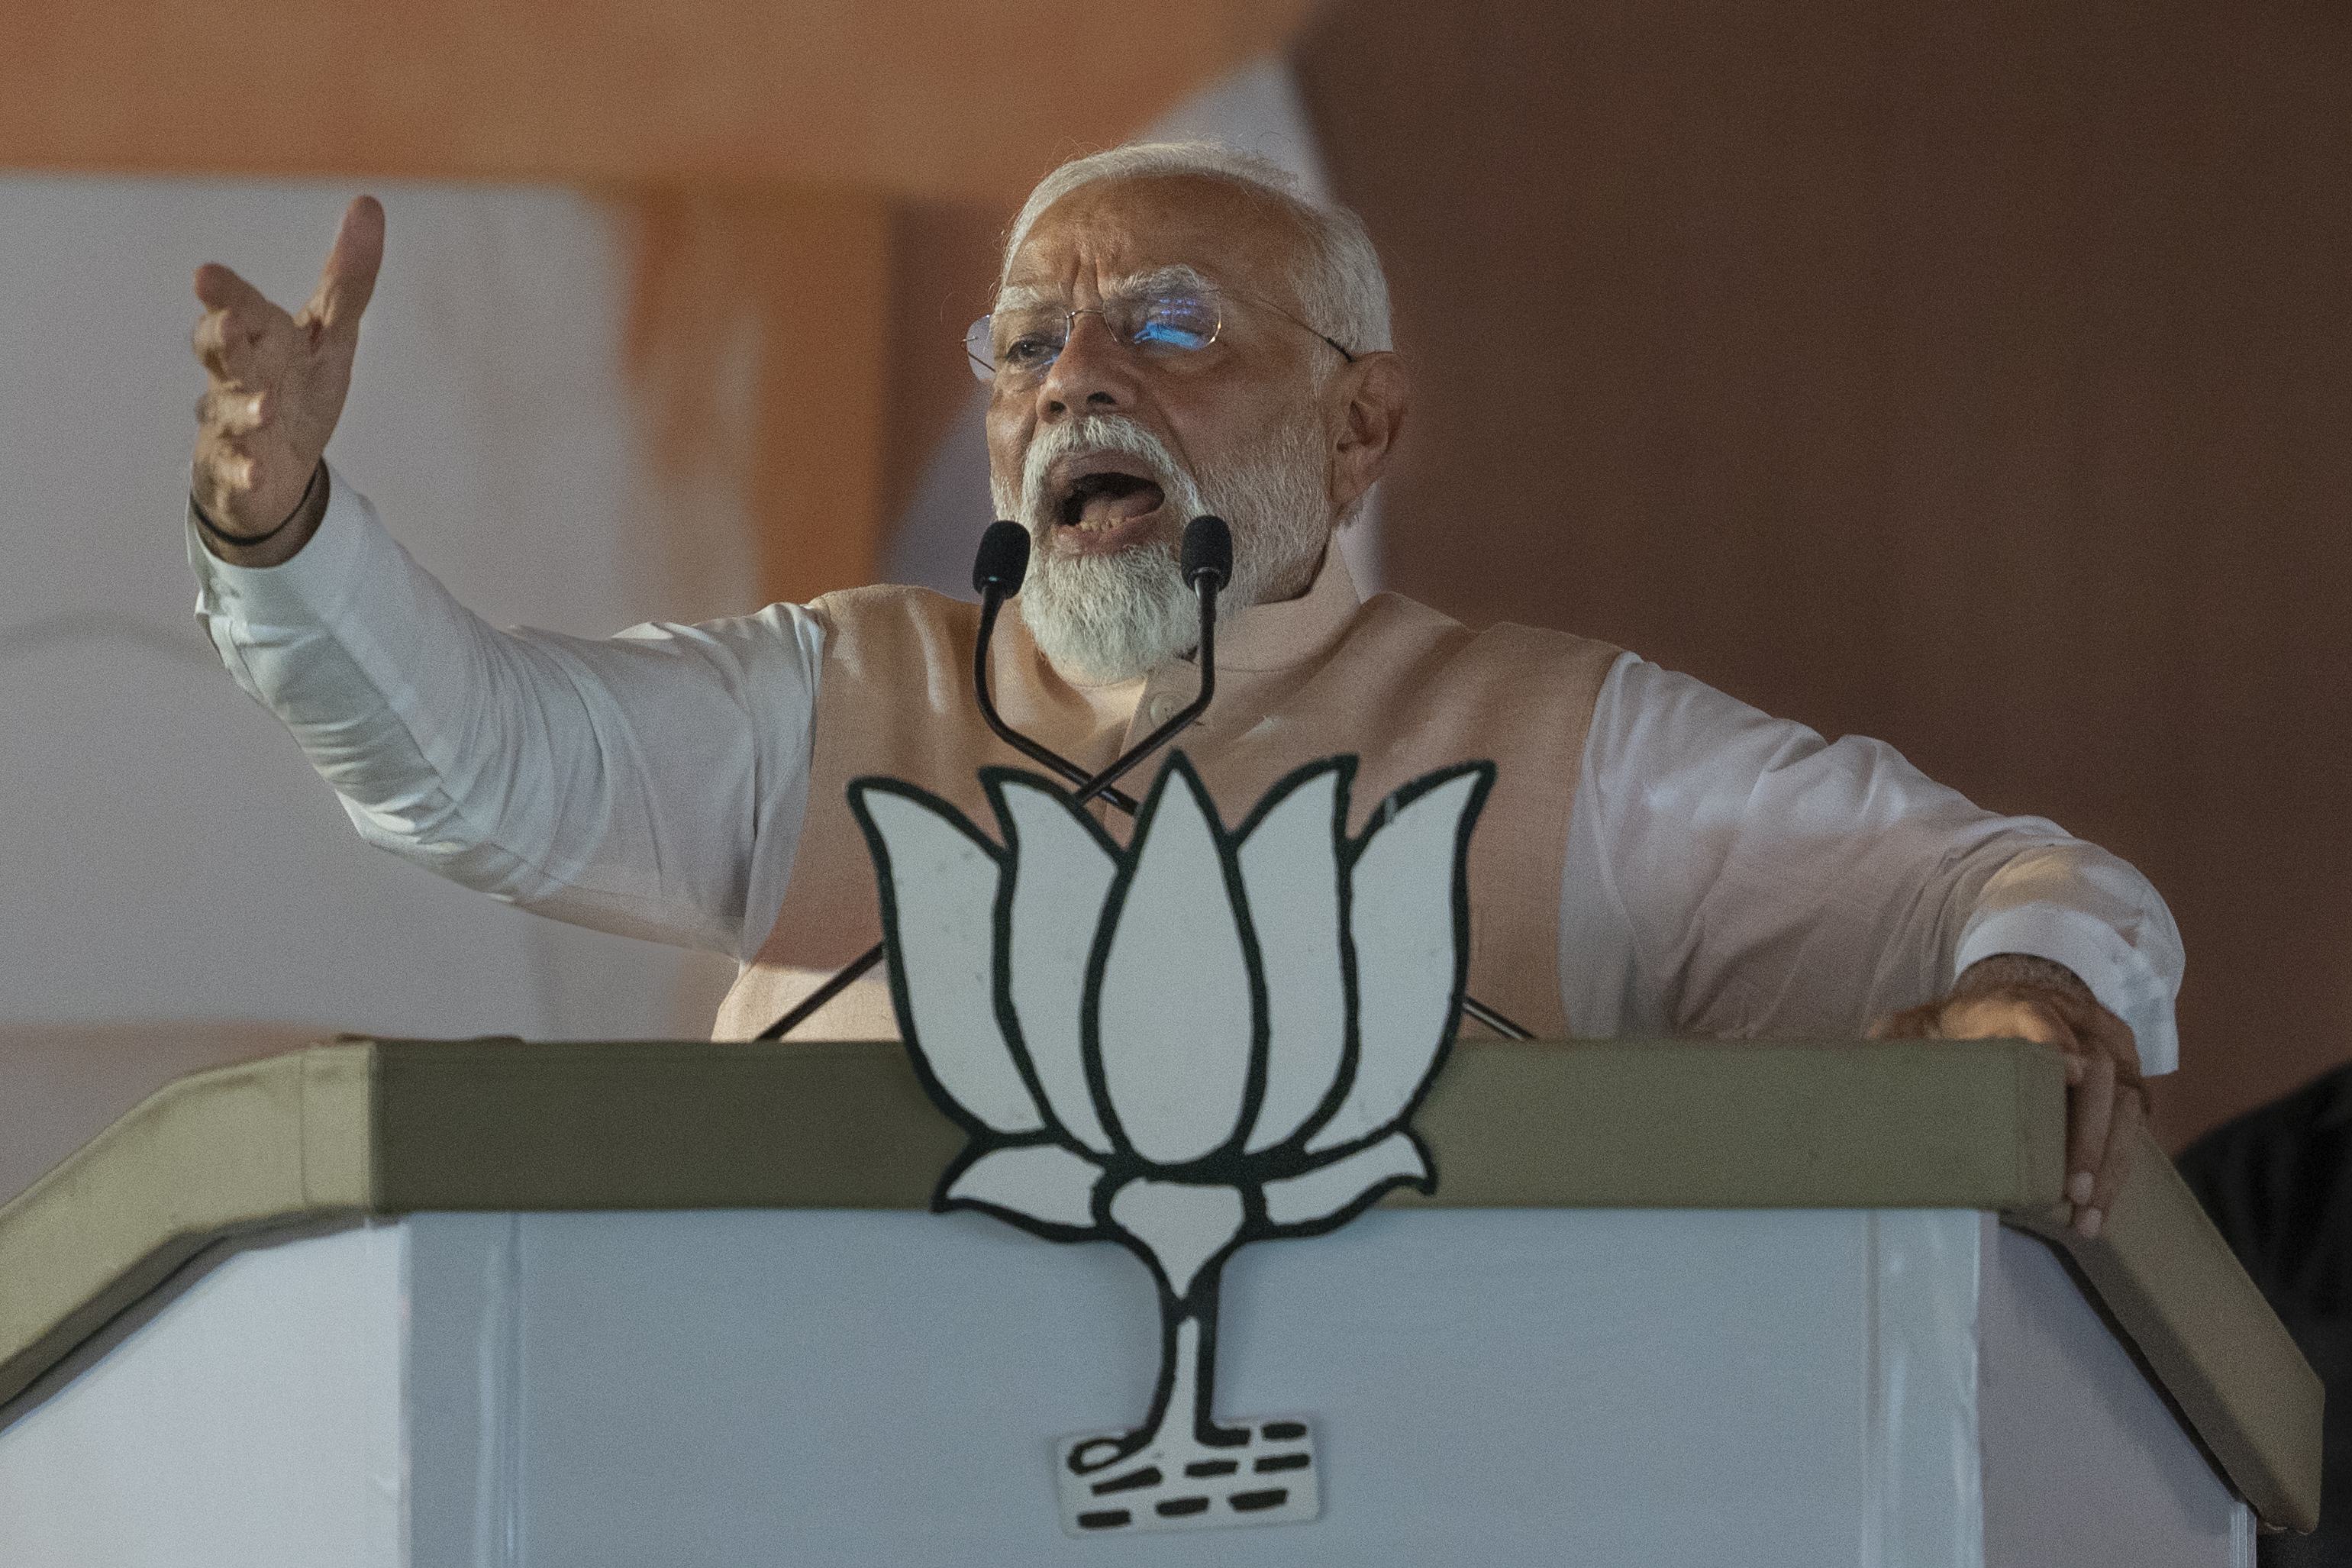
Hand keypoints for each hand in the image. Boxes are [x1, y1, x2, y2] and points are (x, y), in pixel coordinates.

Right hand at [189, 196, 383, 558]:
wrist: (273, 468)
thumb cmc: (296, 387)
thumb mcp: (331, 334)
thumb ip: (347, 279)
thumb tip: (369, 202)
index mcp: (258, 337)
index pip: (239, 308)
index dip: (226, 293)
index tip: (207, 274)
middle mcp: (235, 375)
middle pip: (222, 352)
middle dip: (222, 336)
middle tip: (229, 322)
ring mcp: (230, 424)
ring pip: (229, 412)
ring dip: (245, 408)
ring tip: (266, 407)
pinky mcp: (235, 470)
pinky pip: (235, 473)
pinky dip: (242, 473)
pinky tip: (256, 475)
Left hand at [1872, 954, 2142, 1239]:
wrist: (2012, 998)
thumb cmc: (1958, 1028)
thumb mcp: (1918, 1027)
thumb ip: (1897, 1044)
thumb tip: (1869, 1076)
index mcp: (2014, 1003)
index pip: (2035, 1013)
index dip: (2051, 1038)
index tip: (2066, 1068)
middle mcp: (2074, 1021)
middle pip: (2096, 1068)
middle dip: (2087, 1132)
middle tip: (2070, 1188)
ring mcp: (2108, 1049)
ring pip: (2125, 1102)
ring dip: (2108, 1163)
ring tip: (2086, 1214)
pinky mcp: (2125, 1078)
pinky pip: (2132, 1123)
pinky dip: (2116, 1169)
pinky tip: (2097, 1210)